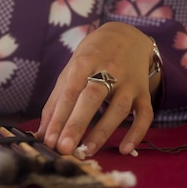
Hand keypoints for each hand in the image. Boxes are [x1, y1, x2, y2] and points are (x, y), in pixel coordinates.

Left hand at [37, 22, 160, 155]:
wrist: (125, 36)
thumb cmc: (90, 59)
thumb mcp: (69, 72)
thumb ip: (55, 102)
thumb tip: (42, 133)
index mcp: (83, 64)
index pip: (69, 93)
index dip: (58, 117)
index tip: (49, 140)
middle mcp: (108, 71)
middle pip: (91, 98)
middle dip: (76, 124)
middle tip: (64, 148)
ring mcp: (129, 82)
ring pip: (118, 108)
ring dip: (102, 132)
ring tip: (87, 151)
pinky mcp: (144, 92)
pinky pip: (145, 114)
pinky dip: (137, 132)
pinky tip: (126, 150)